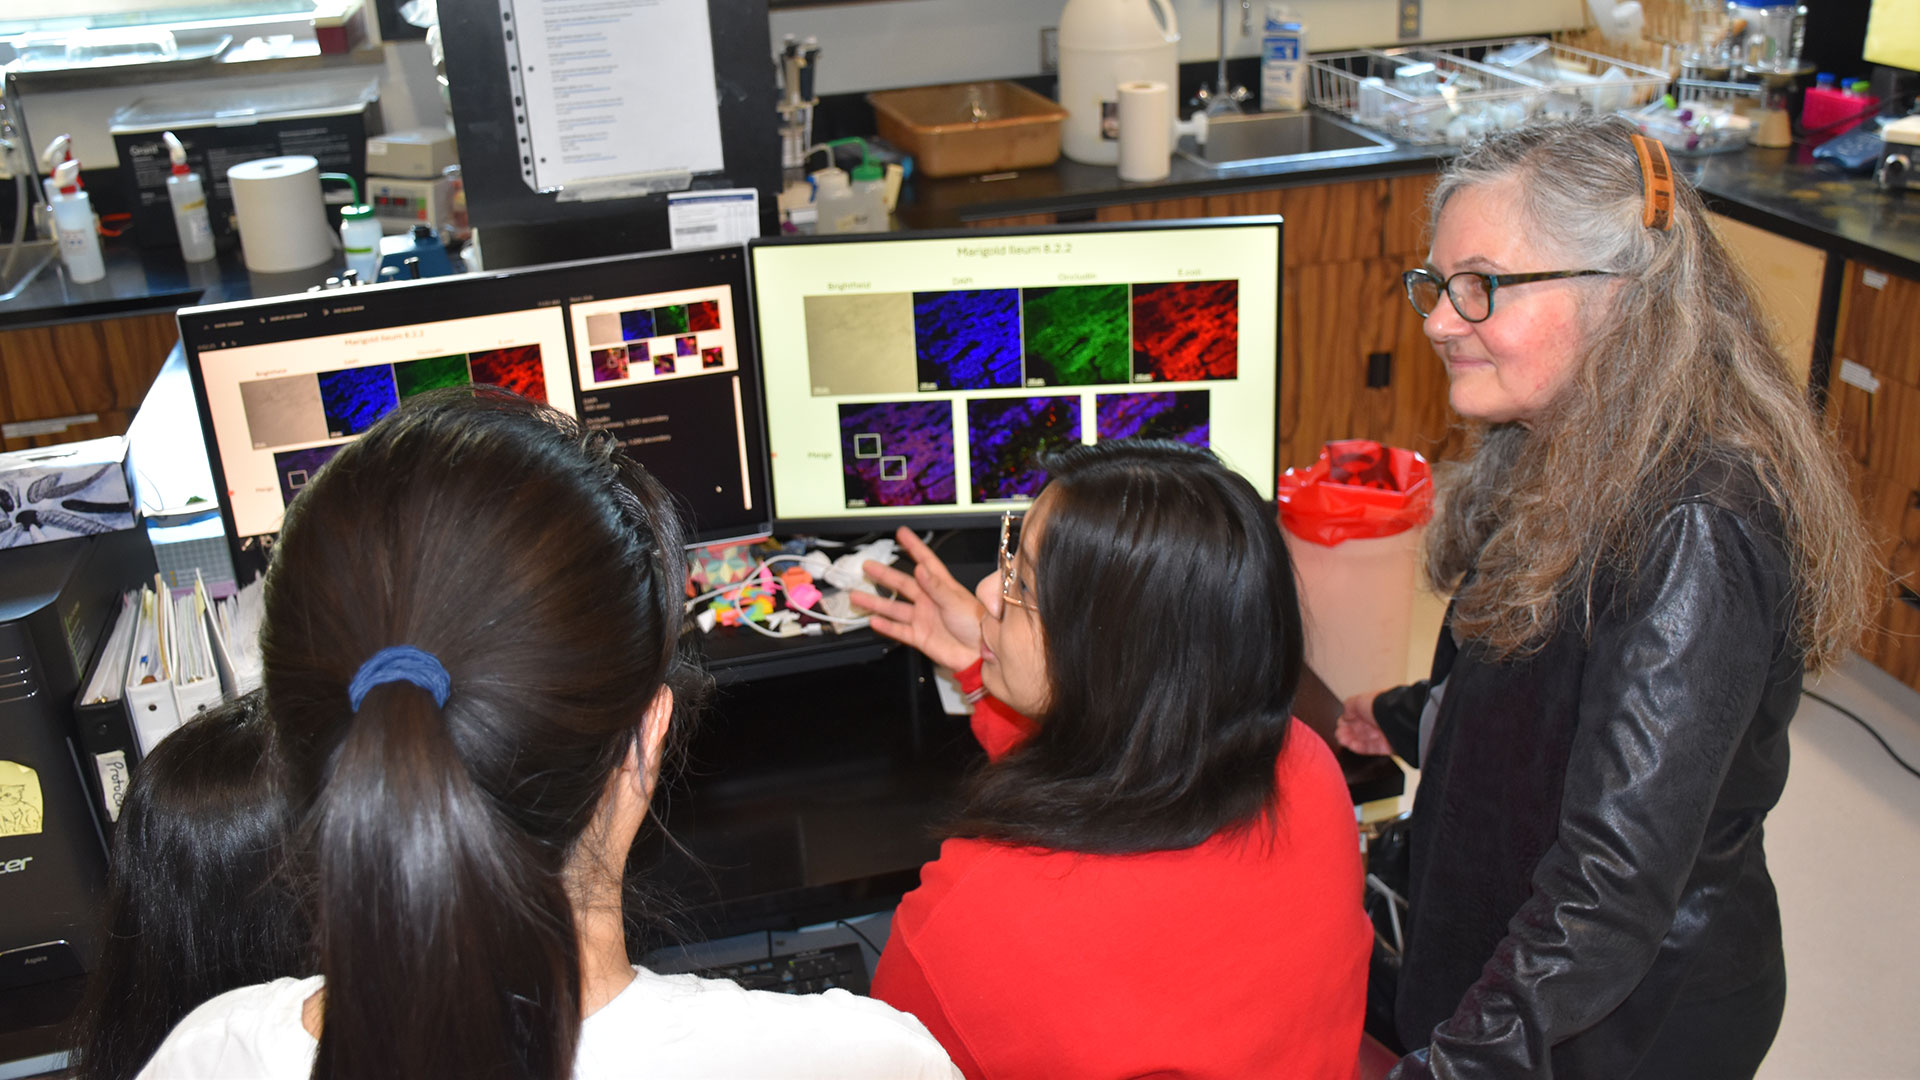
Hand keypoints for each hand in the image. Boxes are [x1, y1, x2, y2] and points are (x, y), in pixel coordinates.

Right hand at [850, 527, 986, 671]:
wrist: (979, 655)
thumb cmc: (977, 626)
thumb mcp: (956, 601)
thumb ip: (936, 587)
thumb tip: (920, 569)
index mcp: (942, 587)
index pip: (925, 561)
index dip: (914, 547)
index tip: (902, 534)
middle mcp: (930, 600)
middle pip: (903, 584)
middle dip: (884, 575)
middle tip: (868, 567)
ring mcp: (924, 618)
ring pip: (895, 608)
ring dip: (876, 602)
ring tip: (858, 596)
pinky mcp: (920, 636)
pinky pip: (898, 630)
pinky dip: (885, 626)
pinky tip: (873, 620)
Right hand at [1336, 691, 1393, 756]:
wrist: (1396, 717)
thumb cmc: (1380, 705)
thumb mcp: (1358, 700)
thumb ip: (1348, 707)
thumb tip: (1344, 716)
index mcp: (1373, 707)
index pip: (1357, 716)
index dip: (1346, 721)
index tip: (1340, 725)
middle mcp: (1379, 720)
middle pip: (1359, 729)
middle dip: (1347, 732)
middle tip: (1339, 735)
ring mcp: (1383, 733)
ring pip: (1364, 739)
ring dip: (1351, 740)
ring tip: (1343, 741)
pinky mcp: (1388, 746)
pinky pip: (1372, 748)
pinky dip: (1361, 748)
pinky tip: (1352, 745)